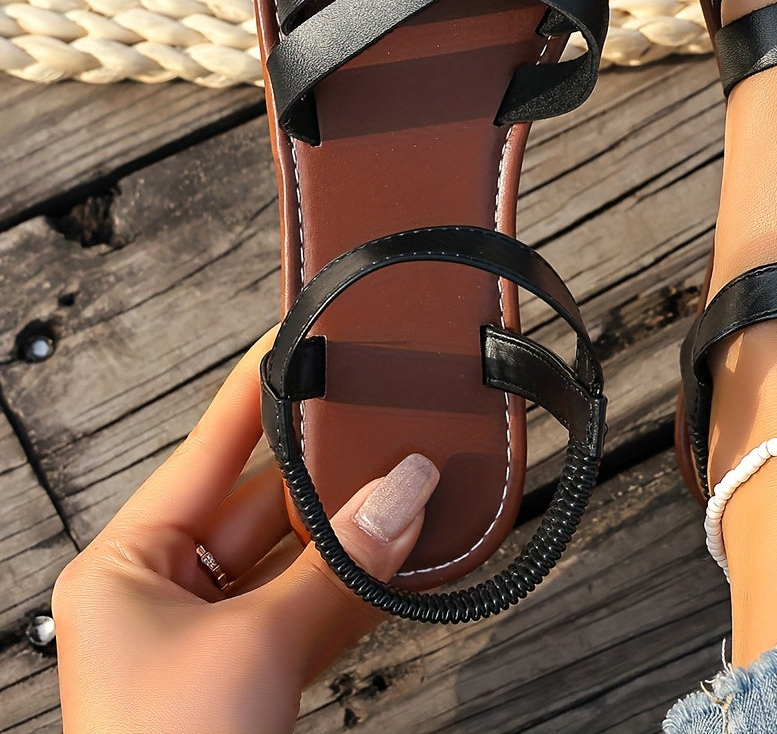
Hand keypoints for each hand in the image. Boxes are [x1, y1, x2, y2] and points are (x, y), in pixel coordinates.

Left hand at [52, 329, 438, 733]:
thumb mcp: (252, 650)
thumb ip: (337, 567)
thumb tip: (407, 491)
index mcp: (128, 565)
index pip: (207, 448)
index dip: (261, 388)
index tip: (305, 335)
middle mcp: (166, 592)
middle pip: (263, 501)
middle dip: (331, 471)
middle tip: (388, 422)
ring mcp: (213, 636)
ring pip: (298, 557)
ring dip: (356, 532)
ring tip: (413, 481)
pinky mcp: (256, 675)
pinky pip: (315, 608)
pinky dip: (361, 586)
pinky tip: (406, 554)